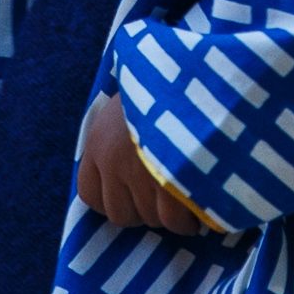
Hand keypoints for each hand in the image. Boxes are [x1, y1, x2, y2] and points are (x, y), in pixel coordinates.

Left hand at [79, 92, 216, 236]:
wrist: (194, 72)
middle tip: (170, 194)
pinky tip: (203, 204)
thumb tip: (133, 170)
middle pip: (121, 214)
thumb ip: (125, 134)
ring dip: (172, 214)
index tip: (137, 194)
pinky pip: (175, 221)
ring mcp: (139, 175)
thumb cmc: (167, 84)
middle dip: (146, 210)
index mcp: (99, 141)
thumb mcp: (135, 101)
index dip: (115, 200)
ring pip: (152, 219)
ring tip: (191, 194)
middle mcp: (112, 162)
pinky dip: (190, 219)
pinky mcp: (169, 183)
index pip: (90, 195)